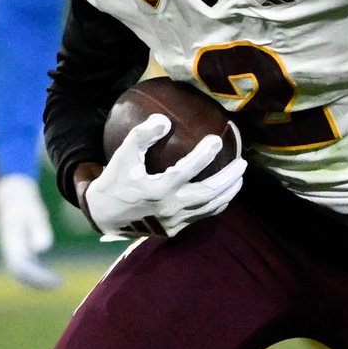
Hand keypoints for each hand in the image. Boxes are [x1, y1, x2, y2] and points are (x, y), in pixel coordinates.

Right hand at [0, 173, 61, 289]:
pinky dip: (35, 275)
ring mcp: (9, 251)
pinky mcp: (14, 251)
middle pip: (20, 274)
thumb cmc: (26, 204)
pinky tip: (49, 277)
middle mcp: (8, 249)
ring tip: (56, 283)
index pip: (22, 266)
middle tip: (58, 285)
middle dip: (37, 282)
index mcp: (11, 241)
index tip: (53, 280)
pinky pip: (23, 269)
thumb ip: (39, 229)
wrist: (11, 196)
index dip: (37, 276)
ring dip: (36, 281)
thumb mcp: (35, 213)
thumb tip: (43, 248)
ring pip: (20, 274)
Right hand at [78, 115, 244, 238]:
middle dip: (228, 178)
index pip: (185, 171)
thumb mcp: (122, 157)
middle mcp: (168, 208)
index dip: (203, 156)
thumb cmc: (115, 182)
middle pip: (207, 194)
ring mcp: (174, 221)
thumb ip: (141, 137)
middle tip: (243, 162)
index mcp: (156, 190)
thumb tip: (163, 119)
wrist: (105, 216)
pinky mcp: (175, 229)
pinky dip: (216, 205)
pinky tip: (224, 194)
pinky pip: (202, 216)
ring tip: (240, 177)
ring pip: (209, 208)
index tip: (217, 139)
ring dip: (228, 193)